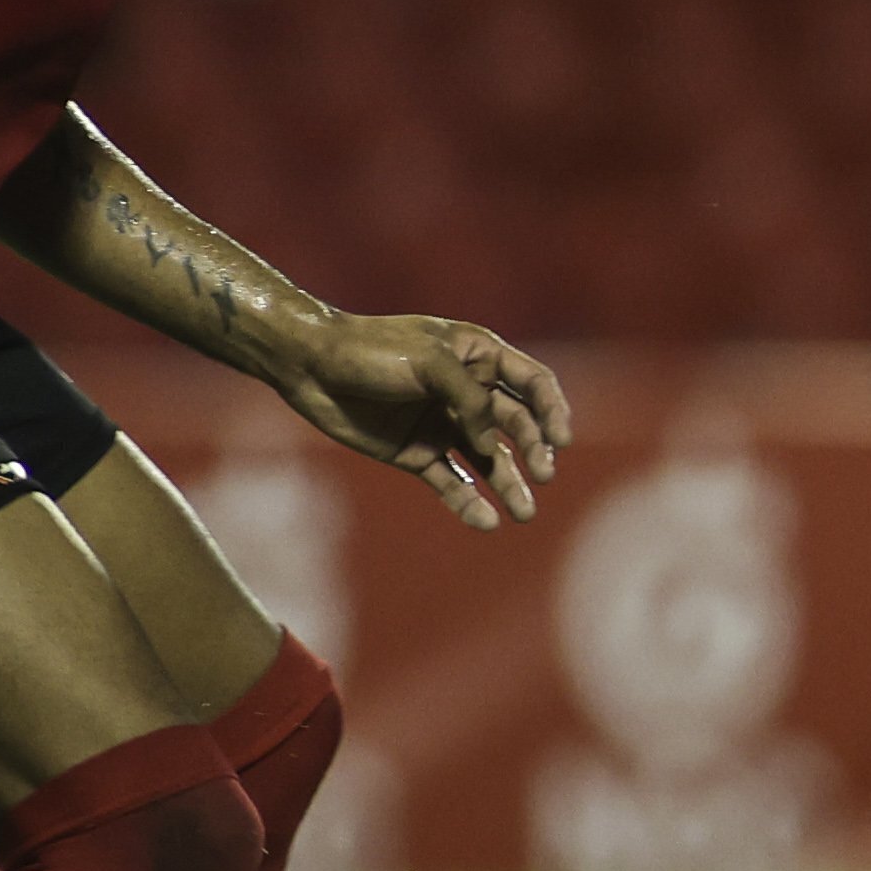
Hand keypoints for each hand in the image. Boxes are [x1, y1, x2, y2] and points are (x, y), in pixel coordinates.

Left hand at [269, 311, 572, 531]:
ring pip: (489, 460)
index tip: (560, 440)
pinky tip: (486, 521)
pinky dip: (469, 502)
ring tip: (524, 514)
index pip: (532, 384)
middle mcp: (467, 391)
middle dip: (534, 452)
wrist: (309, 368)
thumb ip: (469, 400)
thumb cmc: (371, 350)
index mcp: (478, 356)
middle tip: (543, 477)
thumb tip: (492, 448)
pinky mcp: (418, 454)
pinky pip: (452, 482)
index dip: (553, 410)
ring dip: (509, 485)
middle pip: (516, 425)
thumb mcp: (429, 362)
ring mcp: (443, 424)